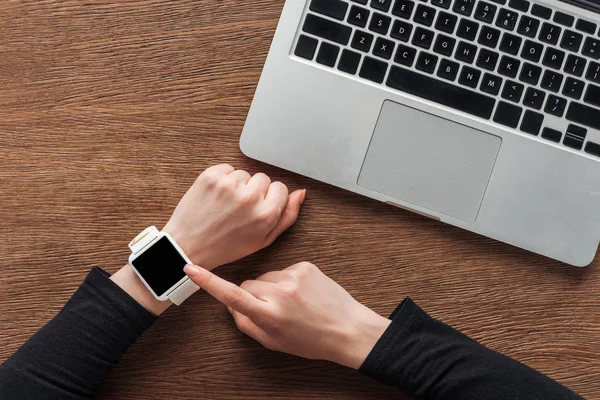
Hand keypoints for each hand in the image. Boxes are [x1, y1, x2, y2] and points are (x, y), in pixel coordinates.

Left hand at [163, 164, 305, 269]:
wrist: (188, 246)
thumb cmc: (227, 246)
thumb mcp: (263, 239)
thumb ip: (287, 216)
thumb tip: (300, 193)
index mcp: (265, 214)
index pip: (281, 188)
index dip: (270, 199)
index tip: (257, 209)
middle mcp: (249, 197)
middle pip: (264, 179)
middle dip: (254, 191)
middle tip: (239, 210)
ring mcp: (228, 184)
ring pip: (245, 174)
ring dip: (238, 185)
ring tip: (226, 205)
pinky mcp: (211, 176)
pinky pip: (227, 168)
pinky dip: (223, 180)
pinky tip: (216, 197)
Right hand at [184, 262, 390, 368]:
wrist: (348, 328)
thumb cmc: (312, 340)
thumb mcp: (274, 342)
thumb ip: (247, 324)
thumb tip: (231, 305)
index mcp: (270, 314)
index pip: (232, 295)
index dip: (208, 282)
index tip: (190, 267)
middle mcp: (280, 292)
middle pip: (247, 285)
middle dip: (253, 295)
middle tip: (272, 311)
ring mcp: (293, 276)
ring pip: (265, 277)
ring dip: (271, 288)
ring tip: (293, 304)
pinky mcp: (304, 265)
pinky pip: (283, 270)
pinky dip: (287, 282)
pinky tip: (302, 295)